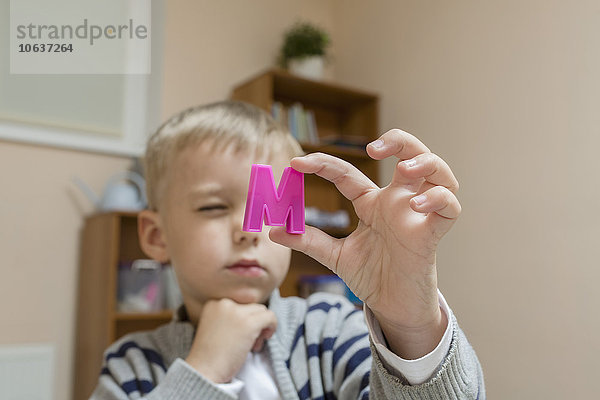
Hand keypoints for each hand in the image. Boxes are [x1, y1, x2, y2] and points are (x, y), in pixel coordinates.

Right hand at [185, 298, 276, 382]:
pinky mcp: (249, 324)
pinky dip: (272, 326)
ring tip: (253, 345)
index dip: (244, 320)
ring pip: (262, 311)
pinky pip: (270, 317)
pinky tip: (265, 338)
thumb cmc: (210, 356)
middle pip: (251, 307)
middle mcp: (224, 303)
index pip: (240, 305)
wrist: (204, 371)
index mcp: (214, 303)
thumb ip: (231, 317)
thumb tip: (256, 315)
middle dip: (254, 324)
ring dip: (262, 327)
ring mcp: (237, 312)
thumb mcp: (216, 327)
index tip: (240, 336)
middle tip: (249, 344)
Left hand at [270, 129, 459, 358]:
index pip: (348, 173)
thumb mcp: (335, 256)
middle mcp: (397, 201)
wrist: (392, 307)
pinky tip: (418, 205)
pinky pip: (450, 207)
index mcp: (372, 203)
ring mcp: (418, 214)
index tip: (296, 164)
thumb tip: (273, 230)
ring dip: (425, 160)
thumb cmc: (372, 275)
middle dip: (397, 140)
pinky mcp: (433, 233)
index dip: (322, 164)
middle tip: (373, 148)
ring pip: (438, 171)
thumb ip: (308, 240)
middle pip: (410, 152)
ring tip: (404, 169)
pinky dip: (439, 199)